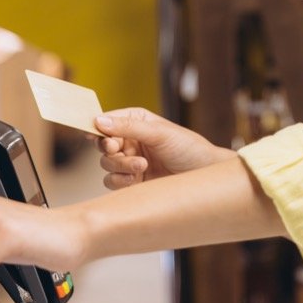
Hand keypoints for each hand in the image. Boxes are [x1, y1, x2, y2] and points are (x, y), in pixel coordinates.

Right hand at [95, 108, 234, 190]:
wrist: (203, 174)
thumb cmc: (188, 148)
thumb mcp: (158, 133)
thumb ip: (128, 127)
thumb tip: (99, 120)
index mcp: (135, 121)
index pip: (107, 121)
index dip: (99, 129)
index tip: (98, 136)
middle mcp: (130, 140)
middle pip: (103, 145)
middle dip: (111, 150)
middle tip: (118, 150)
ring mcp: (130, 160)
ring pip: (107, 164)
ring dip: (120, 166)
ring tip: (142, 166)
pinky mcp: (132, 180)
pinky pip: (113, 181)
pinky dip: (120, 180)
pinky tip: (135, 178)